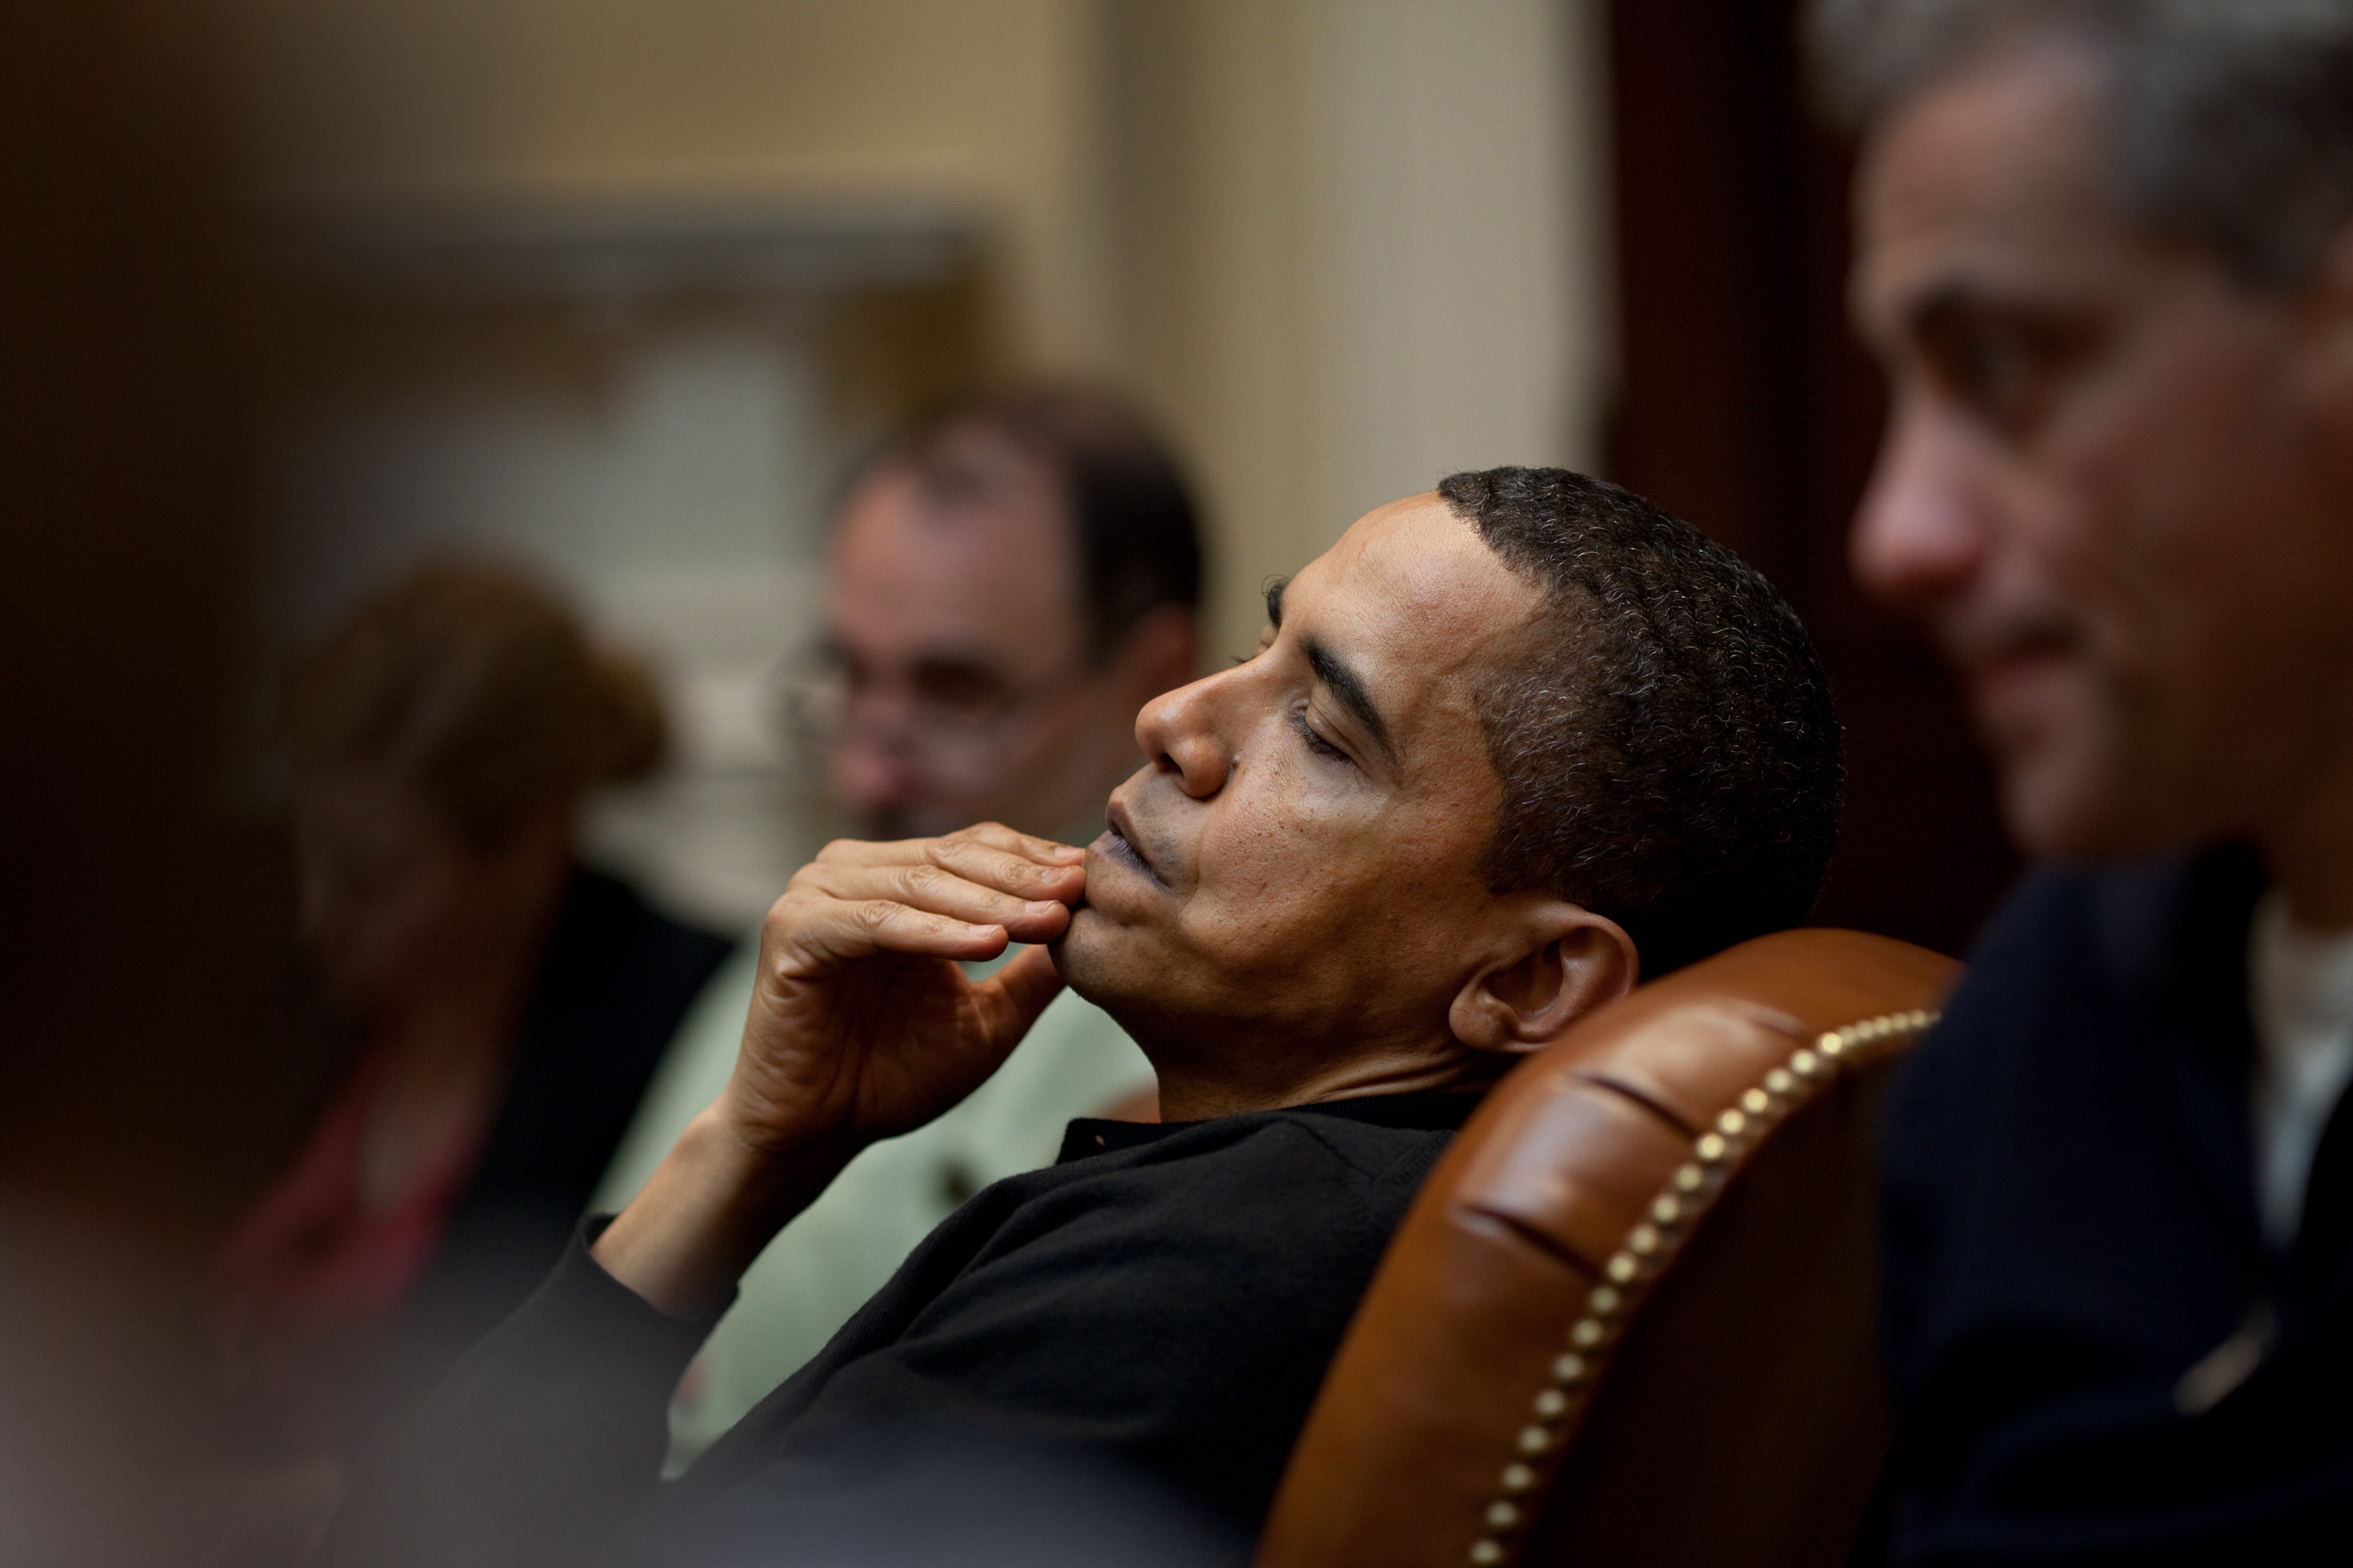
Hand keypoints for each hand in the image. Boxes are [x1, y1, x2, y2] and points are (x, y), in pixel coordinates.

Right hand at [593, 824, 1085, 1313]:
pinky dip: (934, 933)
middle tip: (1076, 892)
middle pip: (953, 855)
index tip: (1091, 880)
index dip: (1035, 860)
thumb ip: (1031, 974)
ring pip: (920, 883)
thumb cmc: (892, 1076)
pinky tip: (987, 945)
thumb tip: (1095, 931)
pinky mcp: (794, 929)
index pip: (976, 847)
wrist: (816, 1132)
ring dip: (988, 902)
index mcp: (895, 880)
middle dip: (1021, 878)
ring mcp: (818, 895)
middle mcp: (853, 873)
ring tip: (1046, 920)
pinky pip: (877, 922)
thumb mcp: (986, 1019)